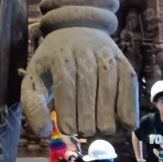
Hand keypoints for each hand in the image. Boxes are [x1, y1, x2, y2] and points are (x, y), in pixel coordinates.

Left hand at [21, 27, 137, 137]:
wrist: (75, 29)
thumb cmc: (51, 63)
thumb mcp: (34, 79)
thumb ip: (33, 104)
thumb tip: (42, 133)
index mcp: (59, 54)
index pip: (65, 82)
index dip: (67, 108)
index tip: (67, 130)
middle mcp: (84, 50)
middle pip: (88, 83)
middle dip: (88, 112)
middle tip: (85, 132)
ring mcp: (106, 53)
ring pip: (110, 83)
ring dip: (108, 111)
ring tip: (103, 131)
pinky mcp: (122, 60)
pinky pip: (128, 82)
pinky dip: (129, 104)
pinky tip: (127, 124)